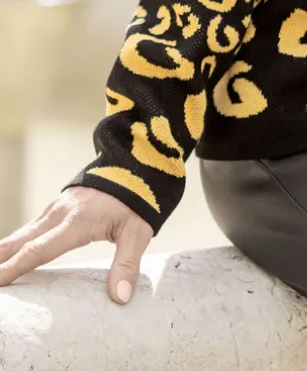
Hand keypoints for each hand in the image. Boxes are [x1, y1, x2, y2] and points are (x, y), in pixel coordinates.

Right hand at [0, 186, 153, 303]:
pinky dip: (12, 245)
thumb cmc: (137, 200)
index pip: (40, 250)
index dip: (15, 267)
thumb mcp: (138, 232)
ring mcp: (54, 209)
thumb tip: (120, 298)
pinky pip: (28, 230)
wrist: (135, 164)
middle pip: (20, 242)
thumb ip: (127, 264)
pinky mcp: (54, 208)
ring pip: (20, 234)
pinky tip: (3, 258)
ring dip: (2, 253)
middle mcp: (59, 214)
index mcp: (77, 222)